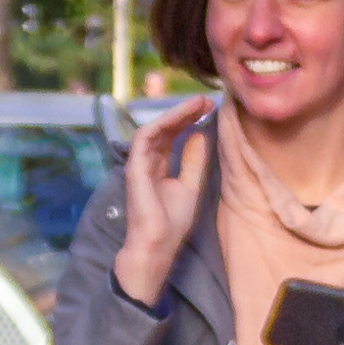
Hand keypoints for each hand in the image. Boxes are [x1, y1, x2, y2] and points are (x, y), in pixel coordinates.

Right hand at [113, 105, 214, 306]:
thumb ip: (193, 160)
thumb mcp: (190, 186)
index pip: (171, 136)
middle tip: (206, 100)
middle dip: (184, 112)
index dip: (188, 120)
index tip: (209, 108)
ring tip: (197, 103)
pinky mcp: (134, 167)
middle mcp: (146, 162)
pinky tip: (182, 114)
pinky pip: (146, 137)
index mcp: (158, 167)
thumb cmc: (171, 223)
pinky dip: (164, 123)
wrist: (157, 245)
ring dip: (176, 113)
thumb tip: (199, 134)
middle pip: (164, 128)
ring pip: (154, 128)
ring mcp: (138, 163)